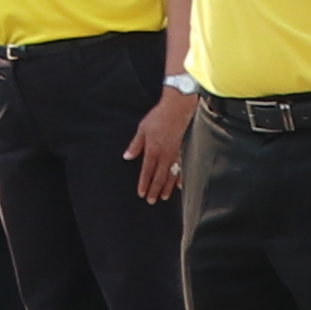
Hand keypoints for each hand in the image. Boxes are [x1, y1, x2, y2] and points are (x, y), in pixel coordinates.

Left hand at [127, 83, 196, 200]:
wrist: (177, 108)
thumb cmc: (159, 117)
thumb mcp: (142, 129)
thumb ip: (135, 145)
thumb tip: (127, 156)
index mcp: (152, 150)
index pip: (147, 171)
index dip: (144, 183)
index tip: (141, 193)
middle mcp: (164, 155)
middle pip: (159, 176)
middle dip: (155, 190)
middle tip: (151, 201)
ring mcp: (175, 154)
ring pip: (171, 175)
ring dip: (167, 187)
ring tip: (164, 197)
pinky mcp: (182, 150)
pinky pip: (181, 168)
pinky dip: (180, 178)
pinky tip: (180, 185)